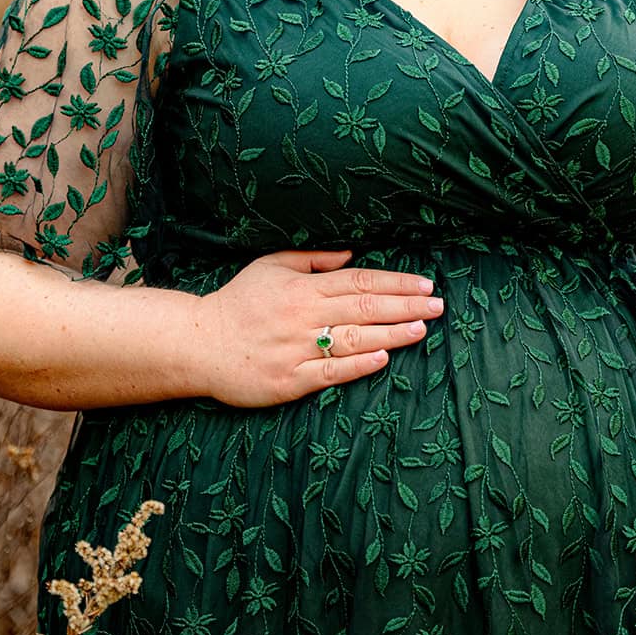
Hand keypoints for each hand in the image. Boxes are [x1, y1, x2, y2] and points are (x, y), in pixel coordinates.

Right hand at [193, 248, 442, 408]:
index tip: (424, 284)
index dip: (395, 282)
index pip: (359, 281)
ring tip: (421, 329)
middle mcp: (304, 316)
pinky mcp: (289, 380)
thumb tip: (351, 254)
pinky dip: (358, 364)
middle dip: (406, 306)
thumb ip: (312, 259)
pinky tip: (383, 358)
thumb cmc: (237, 303)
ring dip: (392, 333)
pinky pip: (330, 372)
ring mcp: (297, 349)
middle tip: (438, 305)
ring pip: (354, 338)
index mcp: (302, 287)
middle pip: (364, 307)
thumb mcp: (270, 266)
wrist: (197, 343)